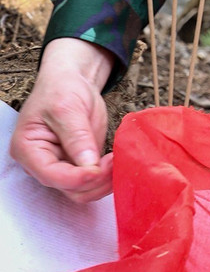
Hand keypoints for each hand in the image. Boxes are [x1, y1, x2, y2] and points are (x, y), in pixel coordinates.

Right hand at [10, 39, 115, 201]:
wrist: (73, 81)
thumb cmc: (61, 89)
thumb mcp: (67, 108)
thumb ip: (77, 137)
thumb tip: (88, 165)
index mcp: (29, 150)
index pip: (51, 175)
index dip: (76, 178)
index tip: (99, 169)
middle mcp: (43, 164)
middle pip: (68, 188)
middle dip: (94, 181)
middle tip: (115, 163)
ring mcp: (63, 166)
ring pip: (83, 190)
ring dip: (104, 182)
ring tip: (119, 161)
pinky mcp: (81, 164)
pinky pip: (94, 180)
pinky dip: (108, 176)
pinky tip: (119, 162)